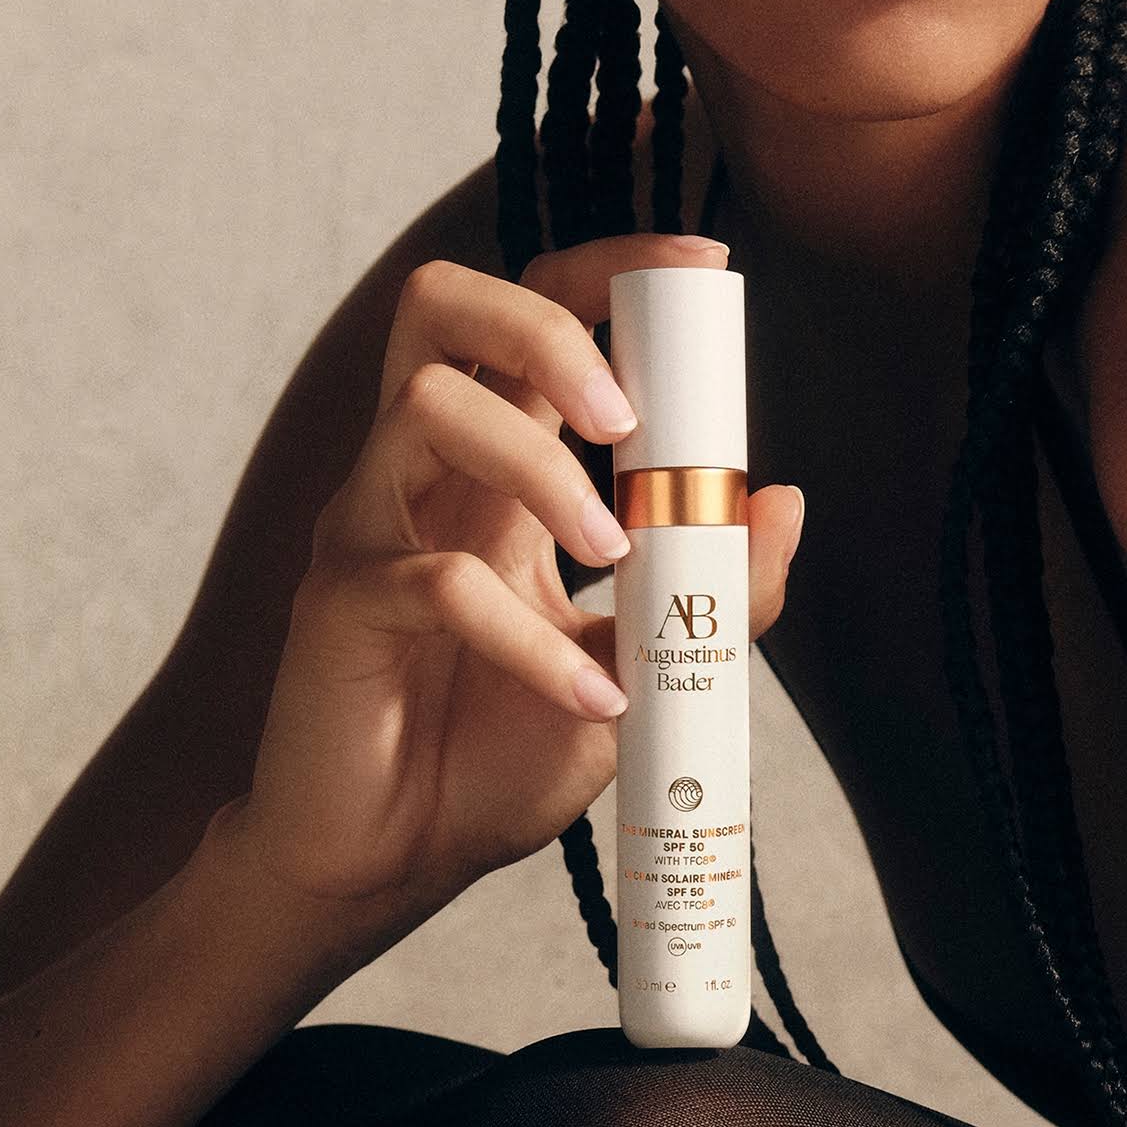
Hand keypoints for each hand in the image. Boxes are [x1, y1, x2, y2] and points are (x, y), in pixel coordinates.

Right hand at [223, 232, 804, 940]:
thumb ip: (712, 589)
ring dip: (541, 470)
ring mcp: (370, 525)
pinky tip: (592, 695)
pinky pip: (434, 579)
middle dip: (548, 324)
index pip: (531, 307)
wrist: (392, 863)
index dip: (609, 266)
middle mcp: (423, 468)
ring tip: (613, 557)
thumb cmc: (499, 749)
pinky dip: (532, 636)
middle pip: (442, 304)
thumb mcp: (637, 662)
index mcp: (494, 457)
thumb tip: (785, 499)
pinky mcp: (341, 605)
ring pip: (429, 407)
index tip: (705, 263)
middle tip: (624, 416)